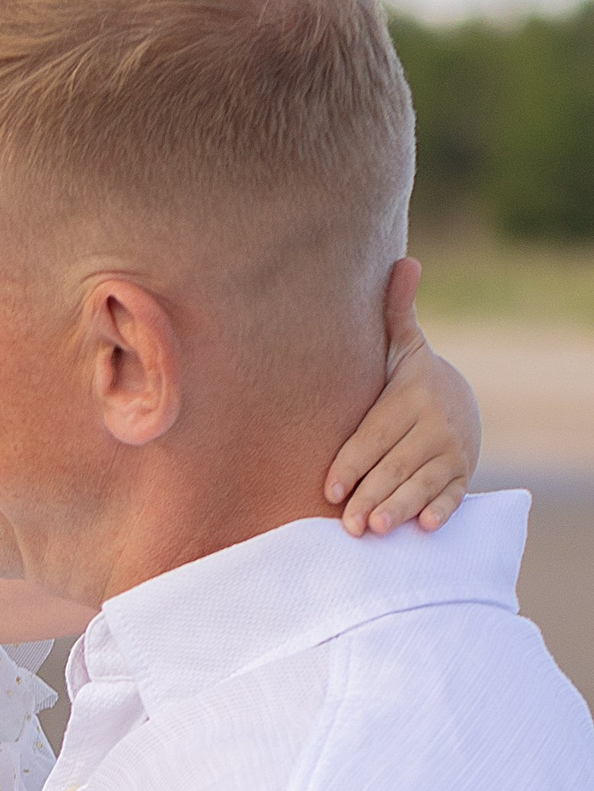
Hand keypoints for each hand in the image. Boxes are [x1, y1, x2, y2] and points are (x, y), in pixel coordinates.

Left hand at [325, 257, 481, 536]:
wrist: (455, 399)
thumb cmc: (406, 379)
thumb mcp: (401, 347)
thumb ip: (394, 313)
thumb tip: (405, 260)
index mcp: (410, 398)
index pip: (374, 436)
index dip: (352, 462)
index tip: (330, 487)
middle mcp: (433, 427)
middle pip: (396, 466)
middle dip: (373, 494)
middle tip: (349, 523)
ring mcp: (451, 452)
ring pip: (422, 484)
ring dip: (400, 507)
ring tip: (375, 528)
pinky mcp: (462, 475)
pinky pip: (452, 495)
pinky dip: (440, 510)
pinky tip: (425, 527)